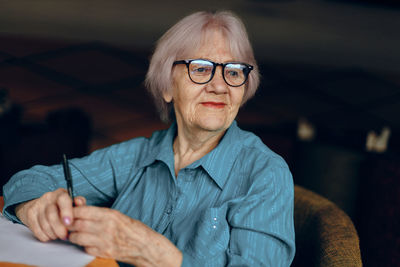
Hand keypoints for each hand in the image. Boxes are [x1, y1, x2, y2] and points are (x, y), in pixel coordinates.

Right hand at [15, 188, 85, 241]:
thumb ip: (79, 205)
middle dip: (59, 228)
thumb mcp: (73, 205)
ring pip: (44, 223)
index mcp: (61, 194)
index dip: (66, 212)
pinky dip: (45, 236)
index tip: (69, 223)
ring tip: (58, 235)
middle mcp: (48, 197)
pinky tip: (50, 235)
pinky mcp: (30, 214)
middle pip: (51, 214)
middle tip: (64, 235)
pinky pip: (37, 230)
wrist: (42, 207)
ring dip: (53, 233)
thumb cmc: (62, 208)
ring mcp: (38, 205)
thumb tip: (80, 202)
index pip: (63, 199)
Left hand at [68, 206, 182, 266]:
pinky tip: (87, 243)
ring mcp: (104, 241)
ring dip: (73, 236)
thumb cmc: (132, 229)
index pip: (82, 211)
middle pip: (77, 224)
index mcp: (110, 215)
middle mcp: (106, 227)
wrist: (145, 246)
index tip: (68, 212)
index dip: (72, 211)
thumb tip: (80, 207)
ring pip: (78, 237)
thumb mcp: (117, 216)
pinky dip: (83, 246)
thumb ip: (99, 213)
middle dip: (69, 224)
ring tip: (74, 234)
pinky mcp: (104, 252)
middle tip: (66, 224)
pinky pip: (85, 248)